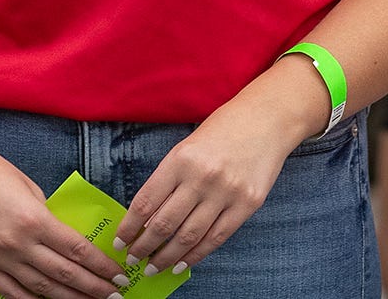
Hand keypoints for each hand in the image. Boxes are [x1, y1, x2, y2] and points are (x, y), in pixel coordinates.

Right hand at [0, 136, 125, 298]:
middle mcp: (16, 244)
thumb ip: (45, 214)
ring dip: (69, 298)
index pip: (77, 250)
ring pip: (40, 288)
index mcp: (33, 219)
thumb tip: (61, 235)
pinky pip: (11, 292)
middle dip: (93, 287)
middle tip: (115, 294)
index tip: (120, 274)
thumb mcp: (27, 186)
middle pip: (64, 273)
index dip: (101, 266)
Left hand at [114, 64, 320, 275]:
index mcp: (181, 160)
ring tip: (153, 267)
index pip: (146, 202)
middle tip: (132, 259)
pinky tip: (181, 264)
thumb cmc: (223, 130)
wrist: (268, 119)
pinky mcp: (247, 204)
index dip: (129, 228)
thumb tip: (146, 220)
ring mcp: (227, 193)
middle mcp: (202, 177)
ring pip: (188, 237)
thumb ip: (168, 181)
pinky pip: (216, 238)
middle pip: (164, 225)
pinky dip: (196, 255)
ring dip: (166, 257)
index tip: (119, 242)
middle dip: (143, 248)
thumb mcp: (187, 148)